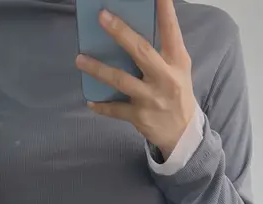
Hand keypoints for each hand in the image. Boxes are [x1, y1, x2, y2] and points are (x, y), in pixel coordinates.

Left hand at [75, 0, 196, 159]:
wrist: (182, 133)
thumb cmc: (176, 92)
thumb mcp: (178, 68)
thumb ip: (161, 50)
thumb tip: (130, 31)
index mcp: (177, 61)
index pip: (171, 31)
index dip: (165, 11)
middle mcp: (165, 78)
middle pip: (141, 52)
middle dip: (120, 33)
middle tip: (102, 16)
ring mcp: (151, 98)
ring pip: (121, 80)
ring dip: (98, 69)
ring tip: (79, 59)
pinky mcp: (140, 117)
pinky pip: (115, 109)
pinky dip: (101, 106)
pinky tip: (90, 100)